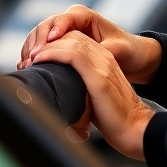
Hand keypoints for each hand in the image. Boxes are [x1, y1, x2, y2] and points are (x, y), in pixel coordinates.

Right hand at [19, 4, 161, 82]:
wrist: (132, 58)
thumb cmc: (128, 51)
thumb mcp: (118, 51)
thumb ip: (101, 50)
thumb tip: (82, 54)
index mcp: (85, 16)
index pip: (63, 19)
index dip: (52, 32)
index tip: (46, 46)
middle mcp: (71, 20)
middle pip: (46, 26)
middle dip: (36, 42)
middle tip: (31, 59)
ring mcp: (63, 31)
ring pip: (39, 36)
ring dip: (30, 49)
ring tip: (25, 65)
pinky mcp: (59, 44)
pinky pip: (41, 46)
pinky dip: (32, 54)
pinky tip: (26, 66)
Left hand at [31, 31, 154, 159]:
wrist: (137, 130)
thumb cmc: (115, 121)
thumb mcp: (94, 98)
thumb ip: (80, 89)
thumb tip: (57, 94)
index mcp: (105, 61)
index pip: (76, 39)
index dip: (54, 43)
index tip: (36, 57)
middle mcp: (105, 58)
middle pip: (72, 36)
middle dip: (47, 42)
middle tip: (28, 56)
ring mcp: (103, 66)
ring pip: (71, 41)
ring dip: (46, 46)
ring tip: (30, 57)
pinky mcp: (99, 78)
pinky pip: (73, 55)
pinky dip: (53, 54)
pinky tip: (39, 59)